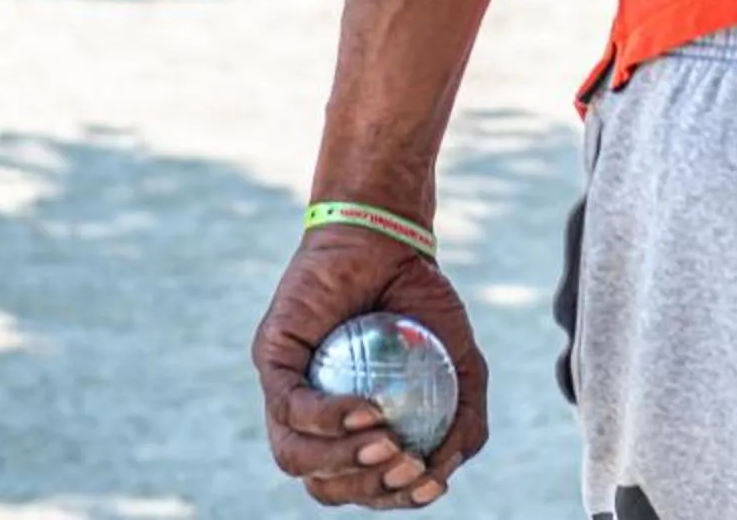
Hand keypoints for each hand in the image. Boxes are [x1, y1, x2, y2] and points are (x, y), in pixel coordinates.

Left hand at [254, 226, 490, 507]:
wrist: (392, 241)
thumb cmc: (423, 303)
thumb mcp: (463, 367)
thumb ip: (466, 422)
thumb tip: (443, 474)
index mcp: (349, 433)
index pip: (361, 486)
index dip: (392, 498)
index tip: (429, 485)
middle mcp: (311, 420)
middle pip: (324, 484)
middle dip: (367, 489)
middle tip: (408, 466)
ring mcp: (285, 390)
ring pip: (294, 457)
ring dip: (340, 463)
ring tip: (387, 447)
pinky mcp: (271, 358)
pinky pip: (288, 405)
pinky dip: (328, 418)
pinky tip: (368, 412)